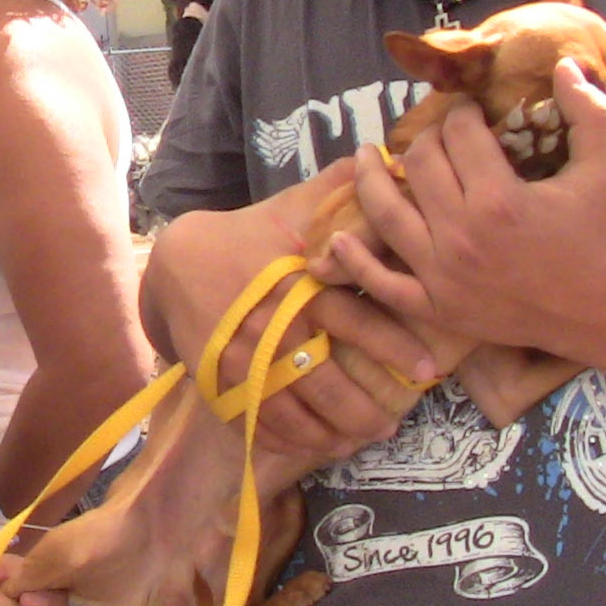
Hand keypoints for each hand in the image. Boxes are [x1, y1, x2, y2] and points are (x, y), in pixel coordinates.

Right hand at [141, 164, 434, 459]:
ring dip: (332, 433)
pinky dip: (290, 440)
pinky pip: (261, 423)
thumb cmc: (248, 235)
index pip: (356, 319)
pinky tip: (313, 446)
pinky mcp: (224, 382)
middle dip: (366, 410)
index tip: (429, 369)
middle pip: (328, 382)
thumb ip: (338, 189)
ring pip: (297, 412)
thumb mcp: (291, 208)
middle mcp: (276, 327)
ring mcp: (246, 361)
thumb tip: (384, 159)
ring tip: (359, 438)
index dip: (394, 346)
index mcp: (302, 284)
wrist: (176, 262)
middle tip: (391, 424)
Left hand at [327, 57, 605, 354]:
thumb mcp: (603, 172)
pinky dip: (356, 260)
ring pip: (385, 212)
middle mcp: (460, 232)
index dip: (460, 113)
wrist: (600, 314)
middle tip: (433, 135)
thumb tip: (564, 64)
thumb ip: (588, 113)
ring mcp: (441, 272)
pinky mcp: (435, 306)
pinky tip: (338, 237)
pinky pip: (381, 283)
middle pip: (419, 163)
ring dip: (369, 179)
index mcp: (498, 197)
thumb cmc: (599, 239)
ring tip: (366, 157)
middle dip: (424, 138)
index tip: (465, 112)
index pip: (457, 133)